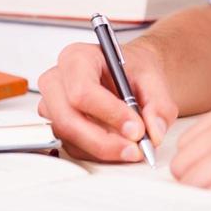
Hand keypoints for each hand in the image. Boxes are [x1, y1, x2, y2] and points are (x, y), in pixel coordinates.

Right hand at [37, 41, 177, 161]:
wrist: (130, 74)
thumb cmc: (134, 69)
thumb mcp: (153, 78)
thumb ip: (158, 104)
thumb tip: (153, 131)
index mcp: (77, 57)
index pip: (82, 90)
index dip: (110, 113)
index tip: (136, 128)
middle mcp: (57, 80)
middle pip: (68, 119)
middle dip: (104, 140)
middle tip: (135, 148)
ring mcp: (52, 105)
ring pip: (69, 137)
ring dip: (102, 149)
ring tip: (133, 149)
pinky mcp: (57, 125)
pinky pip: (72, 147)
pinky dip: (98, 153)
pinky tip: (120, 147)